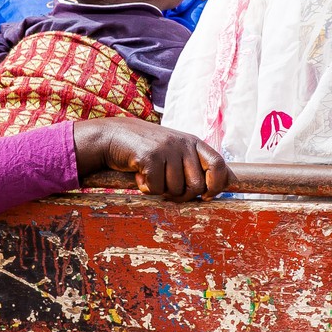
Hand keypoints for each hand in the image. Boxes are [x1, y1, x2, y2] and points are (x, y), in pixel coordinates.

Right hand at [72, 118, 229, 201]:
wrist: (113, 136)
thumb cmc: (146, 149)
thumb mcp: (174, 151)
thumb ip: (193, 164)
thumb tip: (218, 187)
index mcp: (192, 142)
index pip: (218, 164)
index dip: (217, 185)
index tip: (206, 196)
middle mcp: (182, 143)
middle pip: (196, 186)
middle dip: (182, 196)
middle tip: (166, 189)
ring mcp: (166, 149)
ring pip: (174, 190)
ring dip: (160, 190)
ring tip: (150, 175)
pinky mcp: (150, 156)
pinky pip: (155, 188)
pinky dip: (146, 188)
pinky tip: (139, 175)